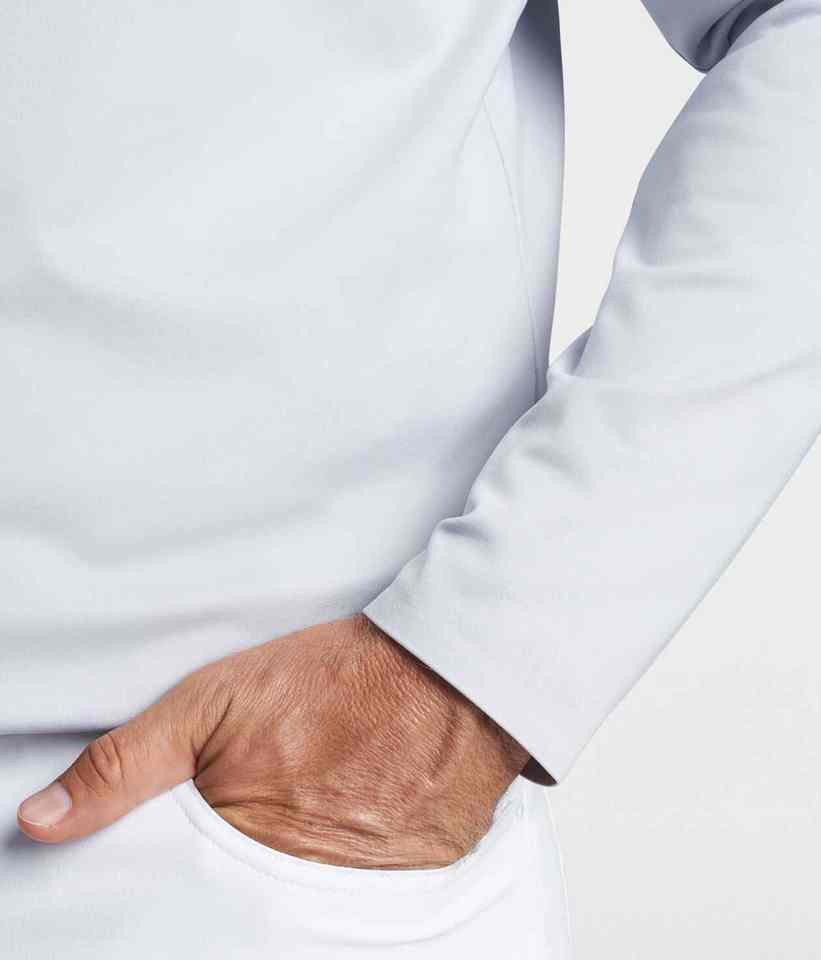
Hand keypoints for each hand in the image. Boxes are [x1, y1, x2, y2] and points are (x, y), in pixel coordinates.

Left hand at [16, 614, 528, 867]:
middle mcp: (304, 876)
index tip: (203, 841)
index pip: (184, 896)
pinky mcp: (418, 878)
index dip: (188, 868)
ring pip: (309, 898)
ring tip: (328, 800)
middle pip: (248, 900)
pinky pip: (371, 889)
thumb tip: (39, 822)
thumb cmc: (333, 677)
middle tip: (282, 803)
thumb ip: (126, 765)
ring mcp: (366, 883)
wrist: (448, 668)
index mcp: (244, 838)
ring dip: (310, 857)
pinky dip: (362, 859)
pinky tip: (366, 810)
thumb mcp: (212, 701)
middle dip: (252, 861)